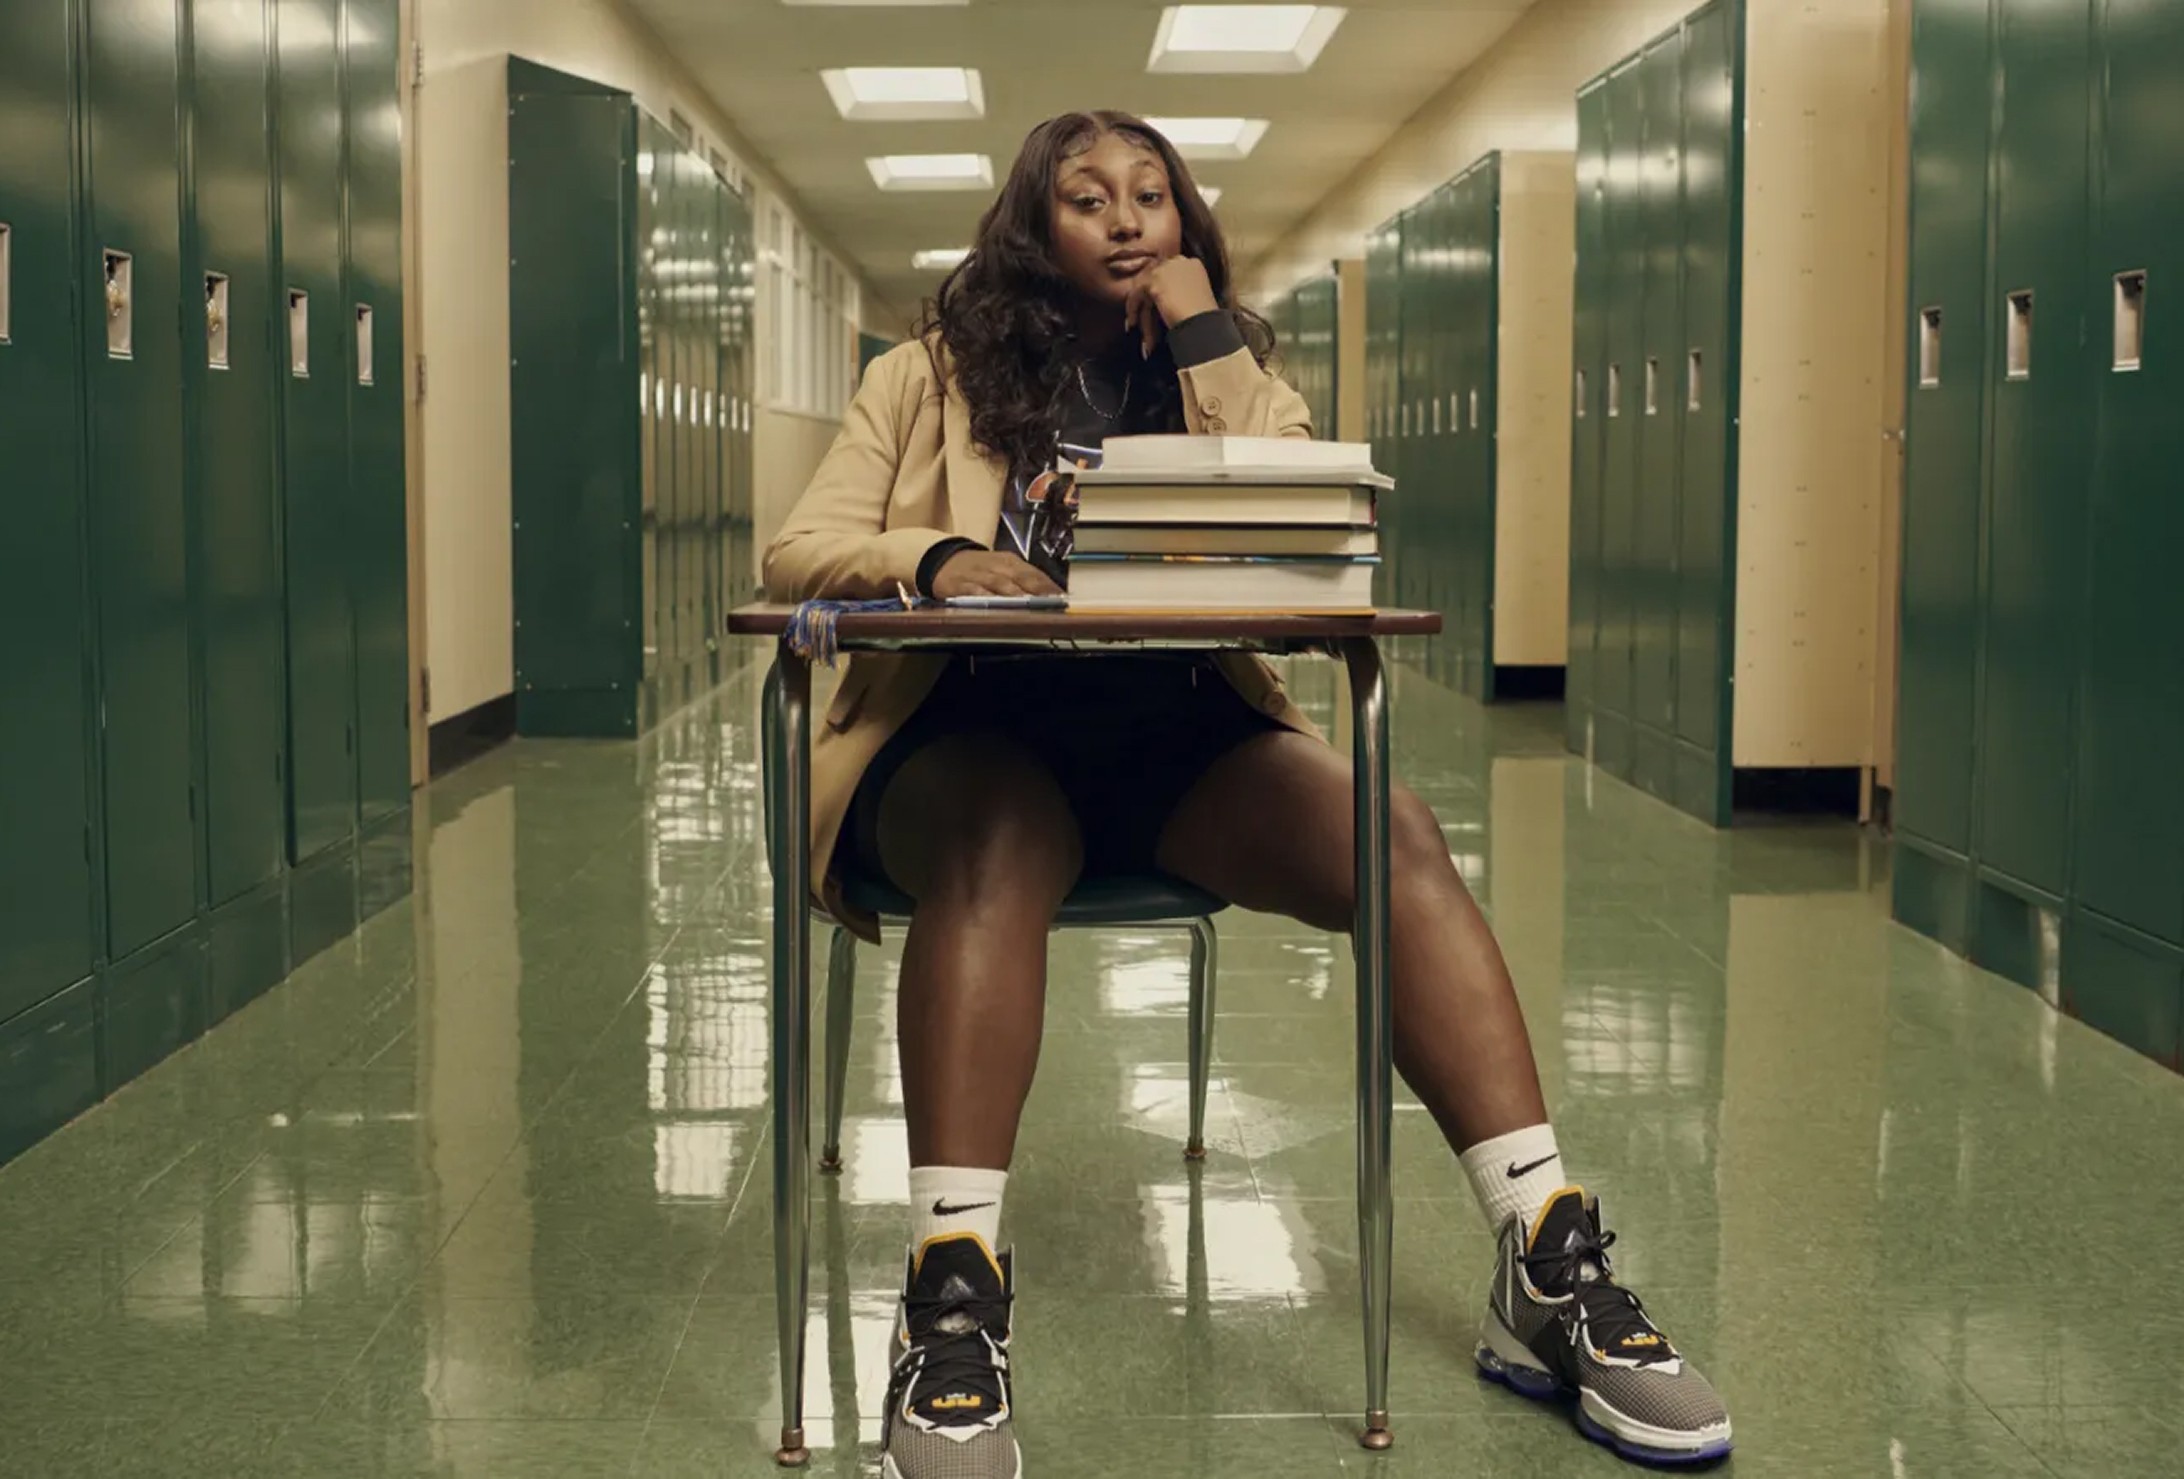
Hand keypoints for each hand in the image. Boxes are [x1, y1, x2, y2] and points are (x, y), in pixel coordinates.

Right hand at [930, 550, 1062, 599]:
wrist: (943, 560)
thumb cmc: (980, 569)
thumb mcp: (1002, 568)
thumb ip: (1024, 581)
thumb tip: (1051, 596)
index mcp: (1010, 561)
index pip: (1034, 573)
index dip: (1048, 586)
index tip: (1063, 598)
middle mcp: (997, 566)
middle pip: (1020, 577)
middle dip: (1036, 590)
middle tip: (1051, 603)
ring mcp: (979, 575)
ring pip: (1000, 584)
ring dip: (1015, 595)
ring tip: (1029, 606)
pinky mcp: (962, 585)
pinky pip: (975, 591)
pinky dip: (986, 597)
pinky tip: (996, 605)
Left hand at [1123, 256, 1219, 357]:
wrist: (1202, 324)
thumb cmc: (1203, 318)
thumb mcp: (1194, 297)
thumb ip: (1181, 289)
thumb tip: (1162, 295)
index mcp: (1193, 264)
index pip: (1169, 268)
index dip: (1159, 284)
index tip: (1153, 300)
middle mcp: (1180, 261)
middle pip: (1154, 273)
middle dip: (1145, 291)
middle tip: (1139, 308)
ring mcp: (1166, 268)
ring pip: (1144, 283)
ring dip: (1137, 303)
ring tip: (1135, 321)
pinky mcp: (1155, 280)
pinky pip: (1136, 293)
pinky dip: (1133, 307)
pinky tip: (1133, 322)